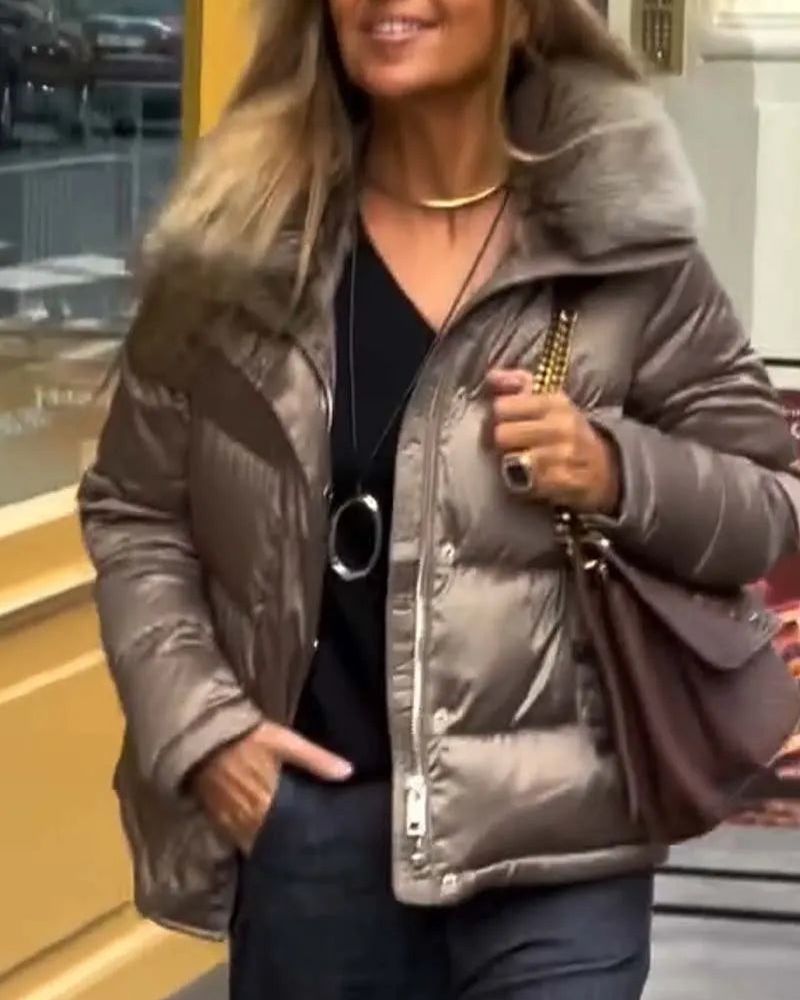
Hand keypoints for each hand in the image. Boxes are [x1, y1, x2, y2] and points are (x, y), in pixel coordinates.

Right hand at [190, 721, 352, 853]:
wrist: (203, 736)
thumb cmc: (248, 737)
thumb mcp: (285, 741)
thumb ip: (316, 760)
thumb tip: (349, 773)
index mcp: (267, 802)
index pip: (290, 836)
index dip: (304, 844)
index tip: (321, 850)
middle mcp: (248, 819)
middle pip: (272, 846)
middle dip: (288, 850)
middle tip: (310, 856)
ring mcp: (230, 823)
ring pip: (254, 847)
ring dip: (268, 850)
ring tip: (288, 854)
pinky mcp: (217, 820)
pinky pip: (236, 841)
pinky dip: (250, 843)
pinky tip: (262, 841)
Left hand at [485, 368, 619, 514]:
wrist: (604, 467)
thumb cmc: (567, 431)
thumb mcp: (549, 400)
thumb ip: (518, 384)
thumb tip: (492, 376)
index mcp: (554, 402)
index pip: (503, 407)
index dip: (495, 418)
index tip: (501, 424)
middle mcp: (560, 427)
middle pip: (502, 435)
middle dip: (500, 444)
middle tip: (508, 448)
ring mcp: (563, 456)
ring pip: (511, 461)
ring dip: (511, 466)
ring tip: (521, 465)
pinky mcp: (563, 482)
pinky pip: (525, 485)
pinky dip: (525, 485)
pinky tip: (533, 480)